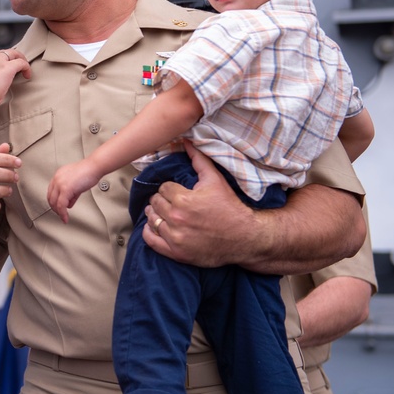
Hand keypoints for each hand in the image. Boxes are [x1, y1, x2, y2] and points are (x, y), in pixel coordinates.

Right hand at [0, 48, 31, 112]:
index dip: (0, 61)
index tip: (4, 67)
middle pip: (3, 52)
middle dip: (11, 57)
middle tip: (17, 65)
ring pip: (12, 53)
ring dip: (18, 59)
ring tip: (23, 68)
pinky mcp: (8, 67)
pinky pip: (21, 63)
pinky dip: (26, 67)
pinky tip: (27, 74)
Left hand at [47, 161, 98, 222]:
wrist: (94, 167)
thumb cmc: (88, 172)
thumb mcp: (76, 182)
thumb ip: (71, 193)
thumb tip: (69, 203)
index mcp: (58, 175)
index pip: (51, 191)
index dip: (54, 201)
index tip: (58, 207)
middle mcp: (57, 179)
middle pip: (50, 198)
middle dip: (55, 208)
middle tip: (61, 214)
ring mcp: (60, 184)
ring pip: (54, 203)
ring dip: (59, 212)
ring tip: (63, 217)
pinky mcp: (65, 189)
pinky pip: (61, 205)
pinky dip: (63, 214)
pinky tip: (65, 218)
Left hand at [141, 141, 256, 266]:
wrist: (244, 237)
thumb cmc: (230, 207)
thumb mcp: (215, 180)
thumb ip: (199, 160)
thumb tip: (186, 141)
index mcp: (184, 200)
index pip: (163, 188)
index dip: (169, 188)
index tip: (177, 191)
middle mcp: (177, 219)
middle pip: (155, 203)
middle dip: (161, 200)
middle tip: (170, 201)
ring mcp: (175, 237)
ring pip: (152, 219)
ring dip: (155, 214)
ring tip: (164, 212)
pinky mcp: (176, 253)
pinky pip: (151, 240)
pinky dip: (149, 232)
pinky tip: (156, 226)